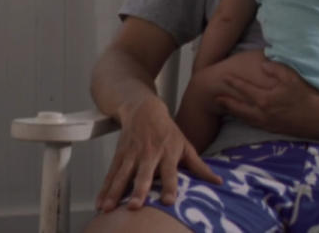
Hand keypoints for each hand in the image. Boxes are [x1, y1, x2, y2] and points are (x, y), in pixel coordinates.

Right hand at [96, 96, 221, 211]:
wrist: (143, 109)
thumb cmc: (167, 130)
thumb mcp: (185, 145)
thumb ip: (199, 167)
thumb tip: (219, 182)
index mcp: (168, 153)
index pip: (170, 172)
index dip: (169, 186)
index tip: (168, 201)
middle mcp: (149, 154)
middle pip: (143, 174)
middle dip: (139, 190)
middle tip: (135, 206)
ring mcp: (132, 154)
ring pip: (122, 175)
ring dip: (115, 192)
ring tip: (108, 209)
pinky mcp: (119, 155)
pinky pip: (111, 174)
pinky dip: (104, 189)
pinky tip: (100, 203)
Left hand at [217, 57, 318, 139]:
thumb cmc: (306, 96)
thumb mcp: (292, 77)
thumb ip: (275, 69)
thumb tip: (262, 65)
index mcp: (266, 99)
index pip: (244, 89)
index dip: (233, 83)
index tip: (223, 77)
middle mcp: (263, 112)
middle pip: (239, 106)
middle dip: (226, 101)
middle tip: (214, 96)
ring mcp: (267, 122)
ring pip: (244, 117)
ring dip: (233, 111)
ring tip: (224, 106)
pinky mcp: (272, 129)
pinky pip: (253, 123)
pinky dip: (244, 119)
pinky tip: (242, 116)